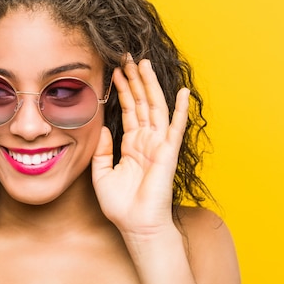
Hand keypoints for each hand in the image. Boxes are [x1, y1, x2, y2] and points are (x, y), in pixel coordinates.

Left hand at [92, 57, 189, 237]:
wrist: (136, 226)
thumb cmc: (121, 205)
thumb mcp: (101, 173)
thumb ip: (102, 149)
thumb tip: (102, 127)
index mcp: (132, 144)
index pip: (129, 110)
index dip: (122, 90)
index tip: (114, 71)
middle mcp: (147, 140)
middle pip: (142, 103)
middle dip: (135, 80)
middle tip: (128, 57)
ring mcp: (159, 145)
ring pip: (155, 108)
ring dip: (150, 86)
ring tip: (143, 64)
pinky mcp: (167, 153)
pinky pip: (175, 128)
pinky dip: (179, 110)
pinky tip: (181, 93)